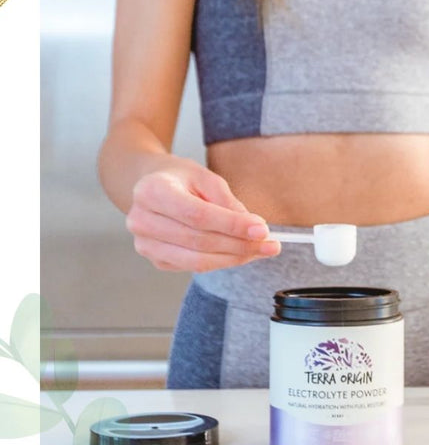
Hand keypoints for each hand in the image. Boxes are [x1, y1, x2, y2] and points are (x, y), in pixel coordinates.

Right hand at [126, 157, 280, 271]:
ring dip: (235, 258)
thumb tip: (254, 229)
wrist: (150, 186)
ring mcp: (145, 244)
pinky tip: (241, 252)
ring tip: (262, 250)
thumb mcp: (205, 177)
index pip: (198, 215)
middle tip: (271, 244)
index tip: (263, 229)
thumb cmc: (180, 178)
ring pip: (198, 261)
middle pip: (199, 241)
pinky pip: (194, 266)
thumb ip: (227, 202)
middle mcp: (142, 221)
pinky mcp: (156, 260)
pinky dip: (222, 261)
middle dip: (240, 245)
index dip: (232, 225)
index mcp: (152, 192)